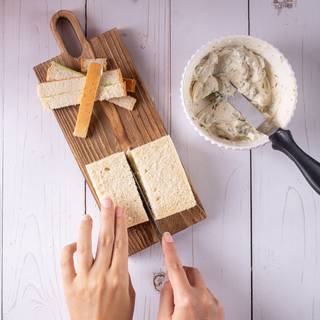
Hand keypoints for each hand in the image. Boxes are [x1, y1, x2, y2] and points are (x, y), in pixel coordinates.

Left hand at [61, 198, 134, 319]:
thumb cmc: (116, 319)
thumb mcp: (129, 296)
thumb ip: (124, 274)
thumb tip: (118, 258)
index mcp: (119, 277)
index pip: (121, 243)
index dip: (121, 224)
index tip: (121, 211)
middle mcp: (102, 275)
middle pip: (106, 240)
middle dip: (107, 217)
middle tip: (107, 202)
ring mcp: (84, 280)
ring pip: (85, 249)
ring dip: (86, 230)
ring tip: (88, 216)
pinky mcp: (70, 287)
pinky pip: (66, 265)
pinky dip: (68, 251)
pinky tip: (72, 243)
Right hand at [158, 232, 223, 319]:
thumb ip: (165, 297)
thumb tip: (169, 282)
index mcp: (187, 300)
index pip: (175, 268)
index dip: (169, 250)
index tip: (167, 238)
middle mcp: (203, 299)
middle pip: (190, 271)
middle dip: (180, 274)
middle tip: (173, 289)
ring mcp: (214, 304)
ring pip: (199, 284)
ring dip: (189, 289)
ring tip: (184, 310)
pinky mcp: (220, 310)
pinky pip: (206, 294)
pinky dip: (198, 298)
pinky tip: (193, 314)